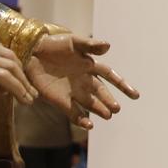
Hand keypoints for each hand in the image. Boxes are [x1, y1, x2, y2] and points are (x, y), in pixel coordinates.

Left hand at [25, 34, 140, 130]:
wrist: (31, 52)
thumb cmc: (55, 45)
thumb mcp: (73, 42)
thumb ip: (90, 46)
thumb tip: (108, 46)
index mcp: (90, 66)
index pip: (110, 76)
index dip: (122, 85)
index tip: (135, 95)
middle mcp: (85, 81)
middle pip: (101, 93)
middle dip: (109, 101)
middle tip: (116, 109)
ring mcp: (73, 92)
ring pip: (90, 104)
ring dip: (99, 110)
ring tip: (108, 115)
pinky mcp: (61, 101)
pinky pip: (74, 113)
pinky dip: (81, 119)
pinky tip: (89, 125)